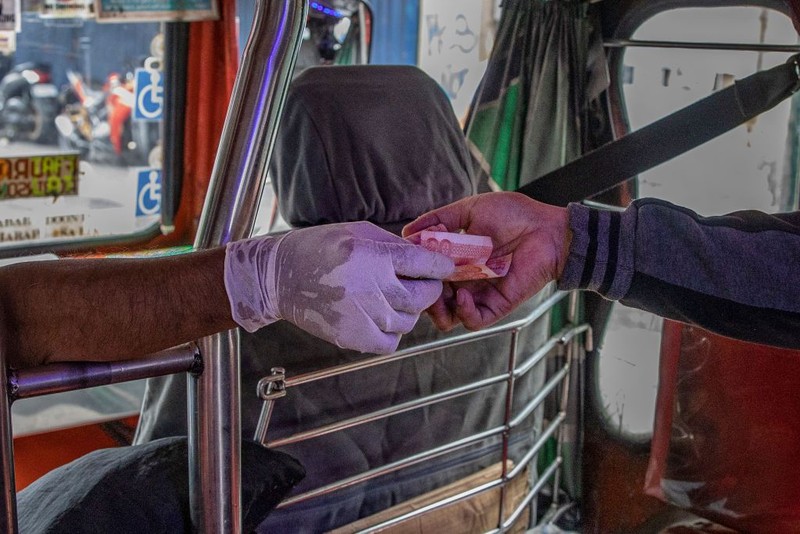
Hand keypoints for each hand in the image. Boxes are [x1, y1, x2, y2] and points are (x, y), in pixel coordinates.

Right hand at [224, 221, 454, 353]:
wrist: (280, 278)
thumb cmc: (319, 248)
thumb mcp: (358, 232)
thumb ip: (394, 244)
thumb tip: (427, 255)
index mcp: (374, 257)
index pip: (426, 265)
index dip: (442, 266)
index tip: (445, 267)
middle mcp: (372, 288)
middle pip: (424, 296)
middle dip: (429, 287)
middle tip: (420, 282)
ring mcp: (363, 316)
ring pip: (409, 320)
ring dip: (408, 310)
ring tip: (392, 298)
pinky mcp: (353, 337)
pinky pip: (391, 342)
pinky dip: (393, 332)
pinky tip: (381, 317)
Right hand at [402, 192, 569, 330]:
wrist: (549, 229)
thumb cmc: (516, 215)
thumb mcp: (470, 209)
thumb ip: (438, 219)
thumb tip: (408, 232)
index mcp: (457, 258)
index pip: (428, 274)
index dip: (415, 273)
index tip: (406, 264)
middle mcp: (464, 279)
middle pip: (433, 299)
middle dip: (422, 295)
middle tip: (418, 284)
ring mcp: (479, 294)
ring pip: (449, 316)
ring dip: (438, 309)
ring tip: (438, 293)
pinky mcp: (497, 306)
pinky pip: (474, 320)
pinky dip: (463, 311)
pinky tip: (461, 294)